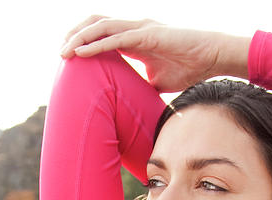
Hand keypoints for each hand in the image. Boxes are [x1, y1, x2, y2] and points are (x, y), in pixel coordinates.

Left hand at [60, 16, 248, 91]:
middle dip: (75, 35)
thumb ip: (141, 85)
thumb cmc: (189, 67)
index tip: (68, 56)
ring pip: (100, 27)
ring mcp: (139, 29)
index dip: (83, 41)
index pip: (101, 33)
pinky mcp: (146, 34)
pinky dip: (96, 45)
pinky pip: (115, 39)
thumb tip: (131, 103)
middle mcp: (134, 29)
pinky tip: (81, 53)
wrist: (211, 58)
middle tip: (60, 52)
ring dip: (80, 39)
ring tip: (64, 51)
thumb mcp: (157, 80)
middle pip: (95, 24)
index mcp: (134, 38)